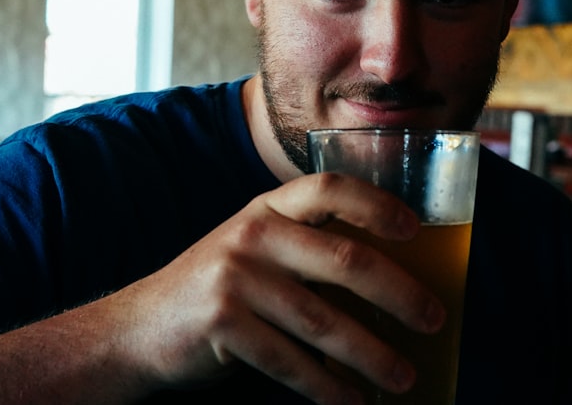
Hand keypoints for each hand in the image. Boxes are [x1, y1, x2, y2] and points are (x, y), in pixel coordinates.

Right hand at [111, 172, 445, 403]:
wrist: (138, 328)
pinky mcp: (223, 324)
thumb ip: (307, 250)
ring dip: (371, 354)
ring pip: (323, 321)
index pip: (329, 188)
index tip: (415, 229)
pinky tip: (351, 401)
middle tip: (434, 319)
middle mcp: (254, 233)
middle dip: (399, 293)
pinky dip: (327, 387)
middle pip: (343, 259)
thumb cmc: (218, 287)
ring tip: (403, 377)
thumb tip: (393, 283)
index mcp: (268, 207)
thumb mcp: (257, 249)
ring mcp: (236, 278)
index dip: (376, 203)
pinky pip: (290, 361)